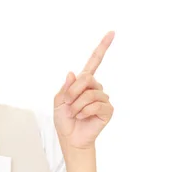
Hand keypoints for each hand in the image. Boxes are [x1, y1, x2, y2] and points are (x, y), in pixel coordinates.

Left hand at [54, 31, 114, 150]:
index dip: (103, 46)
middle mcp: (95, 87)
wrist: (71, 139)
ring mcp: (103, 98)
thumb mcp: (58, 101)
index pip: (95, 61)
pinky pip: (96, 105)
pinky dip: (85, 112)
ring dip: (77, 105)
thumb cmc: (64, 120)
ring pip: (89, 94)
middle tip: (68, 103)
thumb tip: (73, 73)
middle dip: (73, 91)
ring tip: (75, 114)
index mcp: (83, 82)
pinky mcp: (108, 110)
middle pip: (87, 77)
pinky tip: (83, 117)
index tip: (112, 32)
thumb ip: (65, 87)